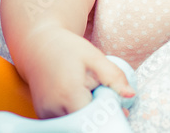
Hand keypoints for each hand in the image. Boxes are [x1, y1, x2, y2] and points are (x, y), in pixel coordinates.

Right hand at [19, 27, 134, 117]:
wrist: (39, 46)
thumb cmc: (68, 49)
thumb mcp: (95, 57)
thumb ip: (114, 77)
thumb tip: (131, 95)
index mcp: (69, 94)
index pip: (93, 118)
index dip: (108, 113)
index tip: (117, 106)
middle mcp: (53, 109)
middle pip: (85, 123)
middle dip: (99, 114)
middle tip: (104, 96)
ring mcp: (46, 114)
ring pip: (75, 123)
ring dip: (87, 114)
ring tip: (88, 92)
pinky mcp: (43, 116)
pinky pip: (65, 121)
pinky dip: (76, 113)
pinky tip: (78, 97)